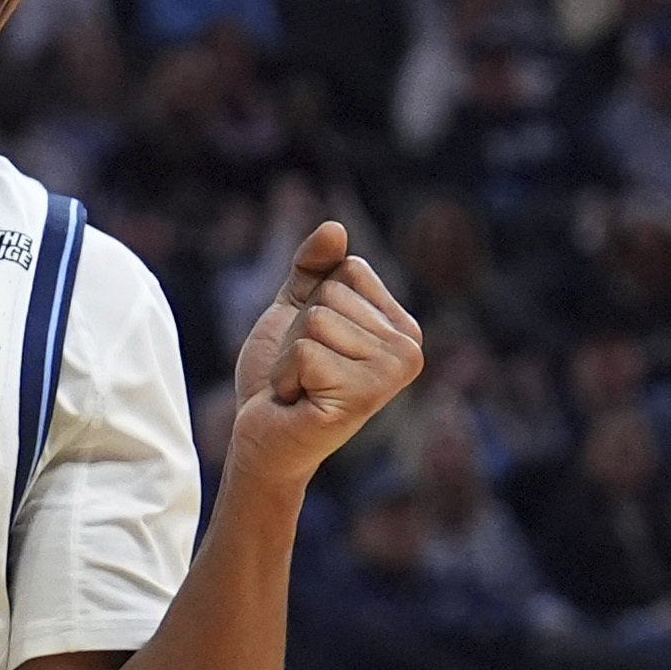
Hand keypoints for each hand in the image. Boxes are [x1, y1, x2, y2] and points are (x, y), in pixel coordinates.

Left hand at [229, 221, 422, 488]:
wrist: (262, 441)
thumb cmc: (282, 378)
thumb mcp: (295, 310)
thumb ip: (314, 268)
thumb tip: (335, 227)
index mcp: (402, 327)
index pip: (349, 269)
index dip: (312, 301)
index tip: (315, 346)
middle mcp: (408, 351)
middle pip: (331, 293)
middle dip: (299, 331)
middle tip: (304, 372)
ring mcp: (389, 375)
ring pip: (316, 320)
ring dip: (291, 355)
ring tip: (302, 387)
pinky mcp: (361, 396)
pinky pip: (304, 351)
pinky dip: (286, 376)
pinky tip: (299, 402)